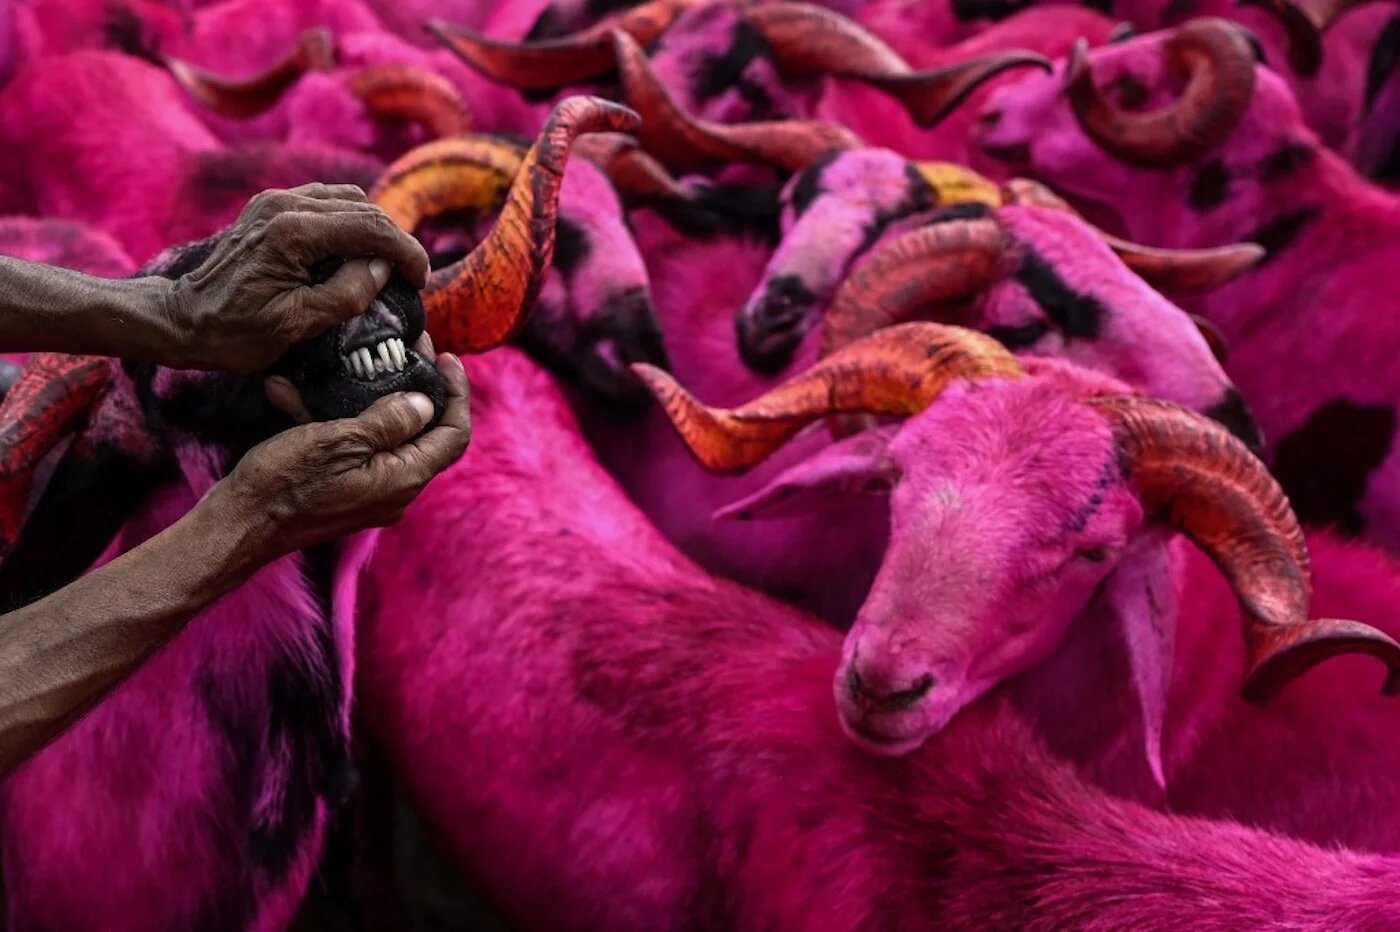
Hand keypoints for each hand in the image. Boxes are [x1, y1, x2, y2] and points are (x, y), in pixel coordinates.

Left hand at [161, 183, 429, 373]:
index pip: (372, 228)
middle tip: (410, 277)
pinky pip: (324, 203)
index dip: (407, 253)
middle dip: (395, 241)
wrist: (180, 320)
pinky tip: (352, 253)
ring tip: (384, 266)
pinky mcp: (269, 207)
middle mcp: (285, 205)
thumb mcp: (297, 325)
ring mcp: (275, 201)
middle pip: (364, 207)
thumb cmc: (234, 332)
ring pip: (346, 200)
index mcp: (294, 232)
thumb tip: (382, 269)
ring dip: (373, 229)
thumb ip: (346, 294)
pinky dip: (348, 223)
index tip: (421, 281)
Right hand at [210, 351, 469, 556]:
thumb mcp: (339, 441)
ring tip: (351, 358)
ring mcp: (371, 490)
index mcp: (404, 479)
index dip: (457, 394)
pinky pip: (350, 446)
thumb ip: (389, 422)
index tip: (445, 358)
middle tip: (405, 348)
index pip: (453, 435)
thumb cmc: (286, 483)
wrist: (238, 526)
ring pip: (383, 435)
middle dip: (415, 386)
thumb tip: (424, 404)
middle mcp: (396, 490)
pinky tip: (292, 392)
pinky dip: (331, 419)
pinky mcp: (344, 488)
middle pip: (423, 433)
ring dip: (365, 397)